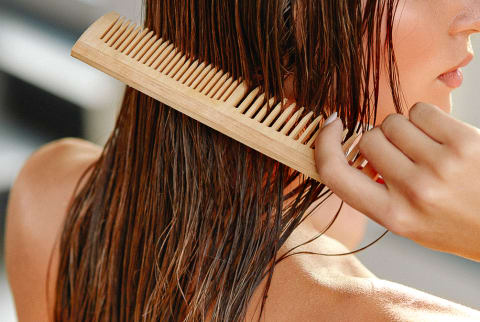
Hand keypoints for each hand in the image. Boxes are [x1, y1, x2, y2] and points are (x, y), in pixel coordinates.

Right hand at [314, 102, 479, 261]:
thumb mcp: (409, 224)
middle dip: (379, 141)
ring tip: (425, 147)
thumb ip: (375, 193)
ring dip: (402, 129)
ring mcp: (439, 165)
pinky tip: (440, 136)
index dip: (324, 144)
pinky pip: (421, 110)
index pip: (335, 174)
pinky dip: (425, 118)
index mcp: (393, 216)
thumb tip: (356, 150)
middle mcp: (412, 191)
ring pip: (393, 122)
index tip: (330, 127)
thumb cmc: (456, 224)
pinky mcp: (464, 142)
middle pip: (368, 139)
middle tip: (400, 154)